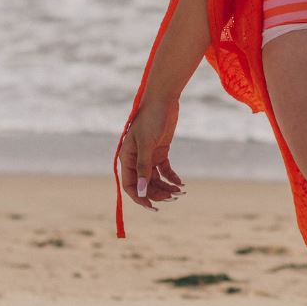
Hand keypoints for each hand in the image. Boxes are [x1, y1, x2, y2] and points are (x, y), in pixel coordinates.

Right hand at [118, 97, 185, 211]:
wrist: (163, 99)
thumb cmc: (151, 118)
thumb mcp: (147, 143)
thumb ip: (143, 168)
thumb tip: (142, 191)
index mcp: (126, 158)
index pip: (130, 185)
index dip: (140, 197)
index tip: (152, 206)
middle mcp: (136, 160)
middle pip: (144, 184)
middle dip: (157, 193)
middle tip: (173, 198)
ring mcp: (149, 156)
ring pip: (156, 179)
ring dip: (166, 187)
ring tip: (179, 192)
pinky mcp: (160, 151)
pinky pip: (164, 170)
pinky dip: (172, 177)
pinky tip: (180, 183)